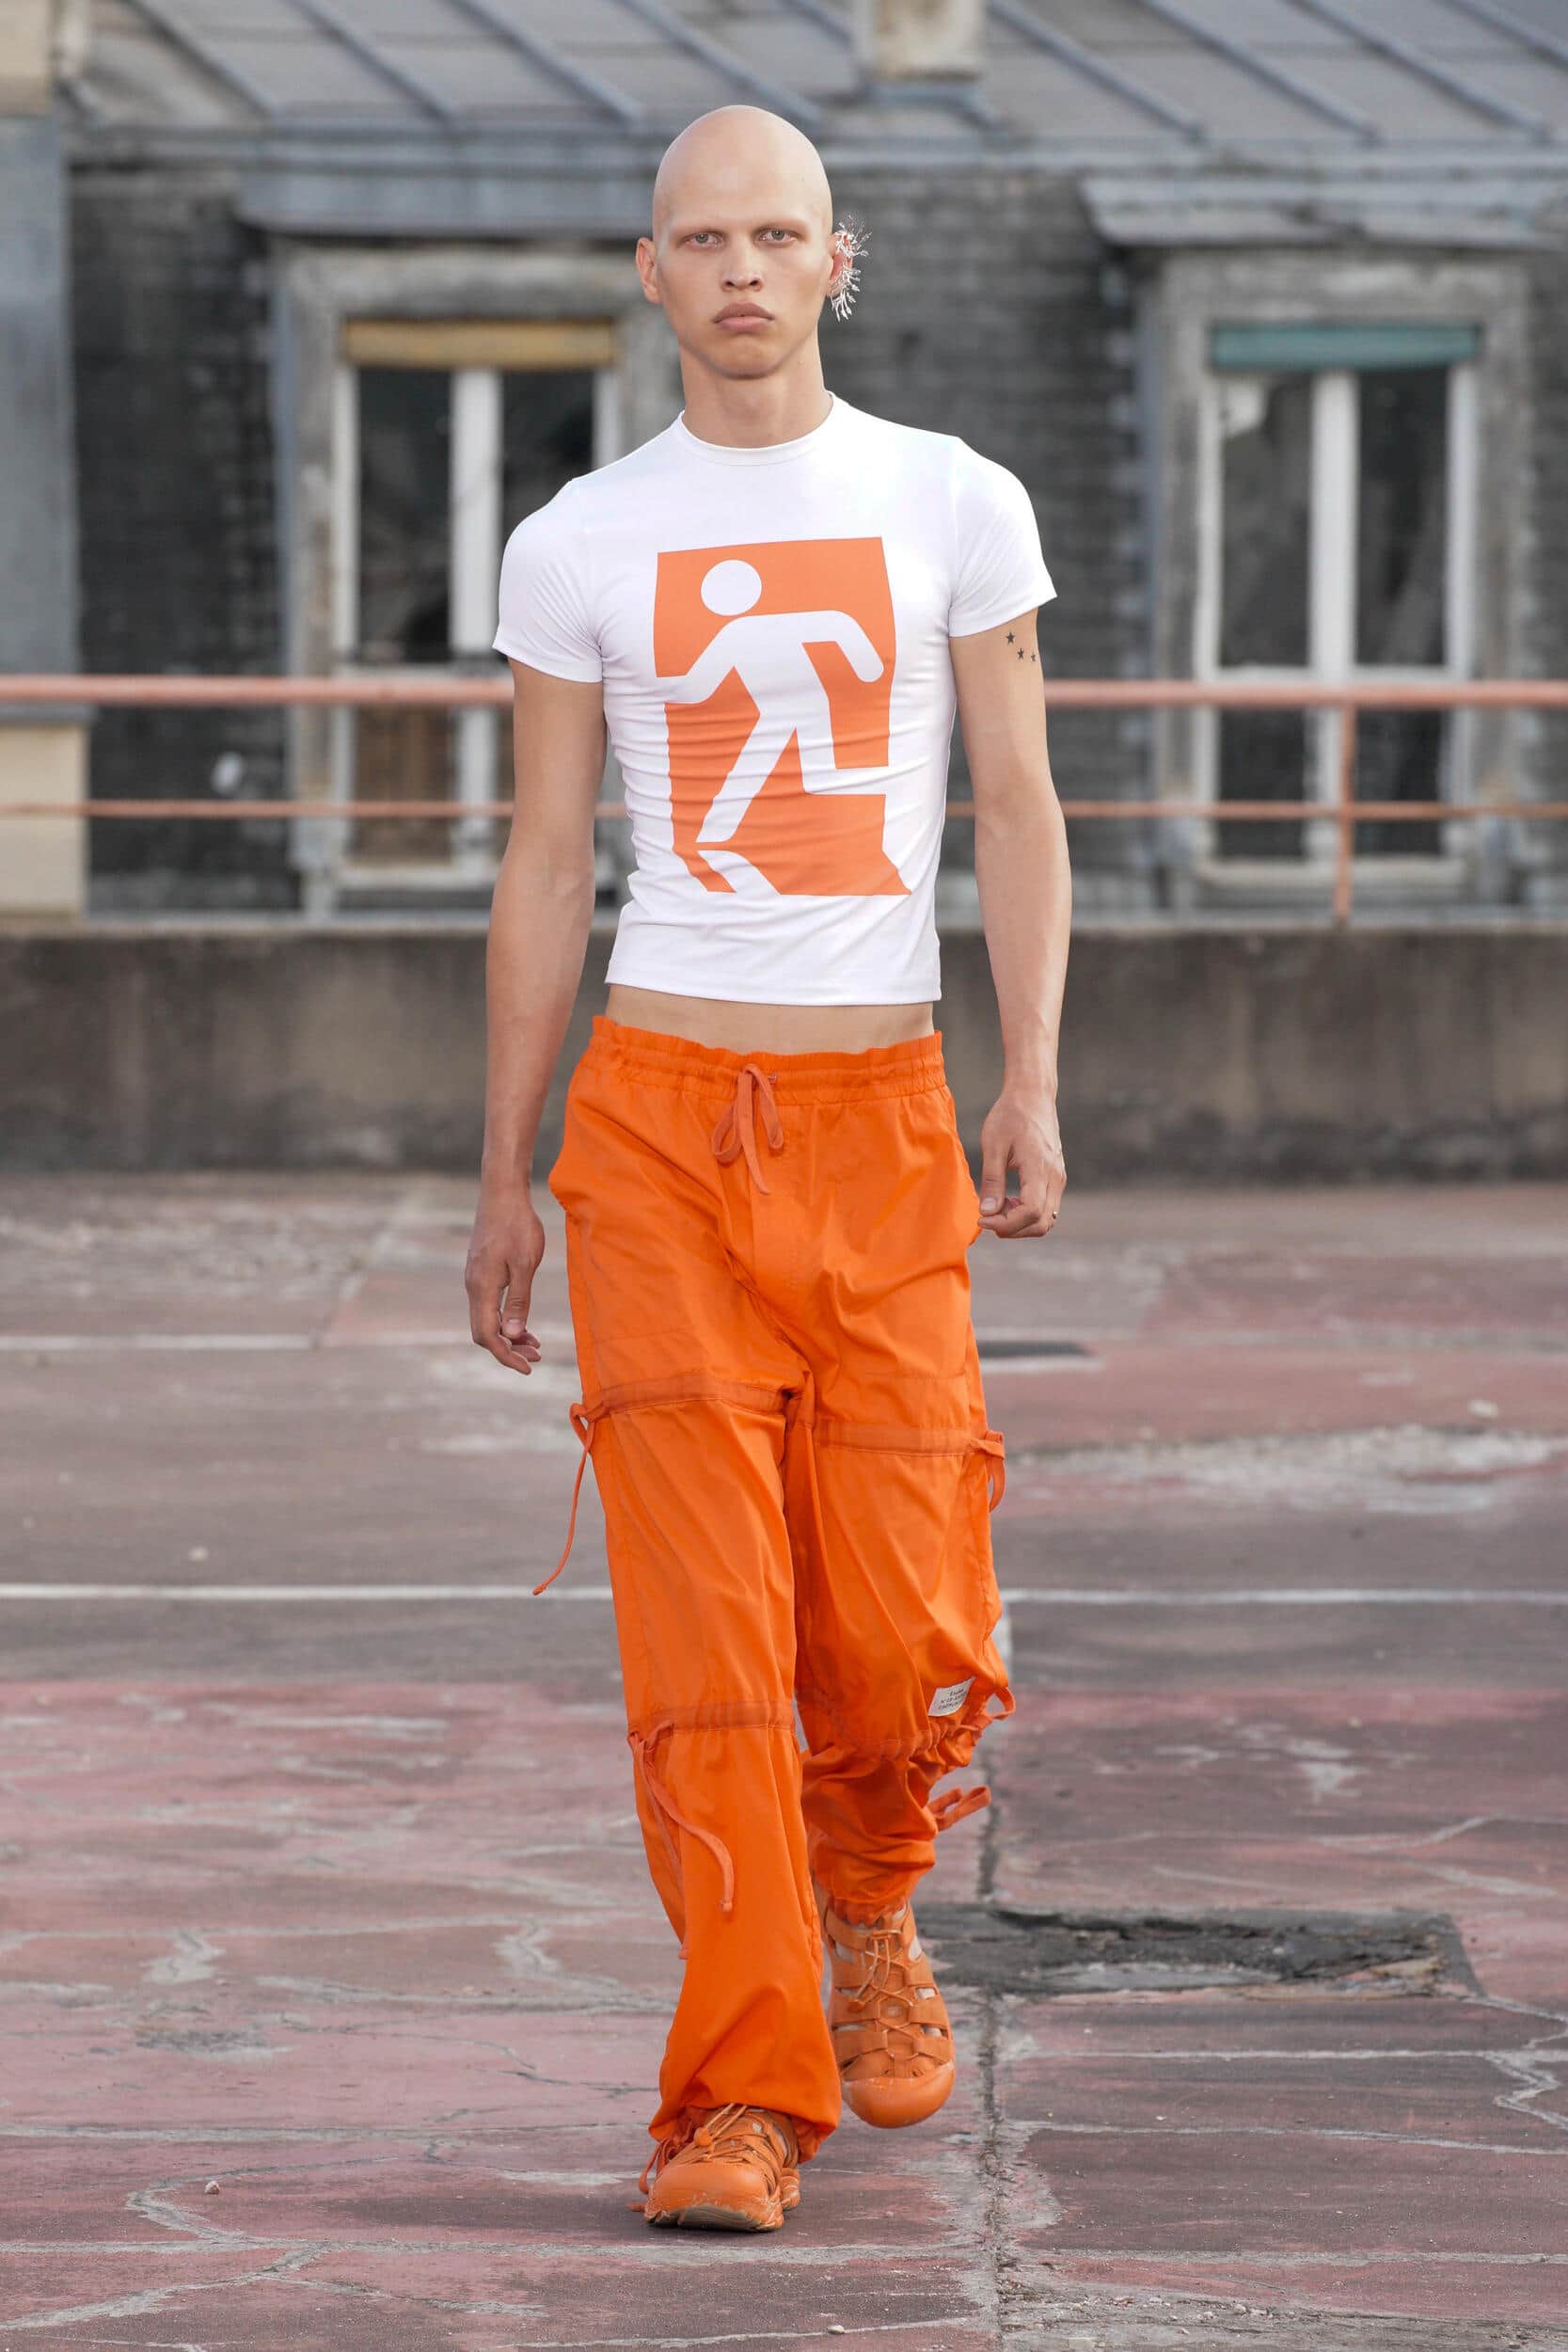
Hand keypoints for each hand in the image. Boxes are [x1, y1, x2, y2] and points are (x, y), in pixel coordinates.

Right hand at [465, 1187, 545, 1373]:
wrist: (501, 1193)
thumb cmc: (517, 1225)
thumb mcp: (525, 1264)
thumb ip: (519, 1301)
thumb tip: (513, 1335)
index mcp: (483, 1288)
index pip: (488, 1335)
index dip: (506, 1356)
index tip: (528, 1368)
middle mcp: (473, 1287)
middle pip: (484, 1332)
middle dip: (509, 1349)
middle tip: (537, 1357)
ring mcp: (475, 1278)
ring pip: (487, 1318)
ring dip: (509, 1334)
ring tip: (535, 1343)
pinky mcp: (481, 1270)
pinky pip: (489, 1304)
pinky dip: (505, 1318)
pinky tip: (523, 1320)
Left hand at [978, 1087, 1065, 1239]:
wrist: (1033, 1096)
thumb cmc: (1010, 1116)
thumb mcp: (993, 1146)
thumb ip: (992, 1181)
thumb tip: (988, 1212)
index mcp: (1040, 1168)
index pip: (1030, 1212)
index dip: (1006, 1223)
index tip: (982, 1217)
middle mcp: (1055, 1177)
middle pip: (1041, 1223)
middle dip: (1013, 1229)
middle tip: (987, 1218)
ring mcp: (1059, 1178)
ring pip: (1046, 1219)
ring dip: (1020, 1223)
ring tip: (996, 1208)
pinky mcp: (1056, 1177)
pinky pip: (1046, 1207)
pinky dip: (1027, 1214)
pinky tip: (1008, 1201)